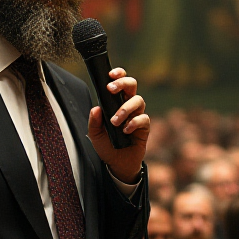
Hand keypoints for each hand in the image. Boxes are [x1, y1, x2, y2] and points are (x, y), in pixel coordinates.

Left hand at [87, 68, 148, 182]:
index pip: (120, 83)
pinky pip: (143, 119)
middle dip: (123, 83)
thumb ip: (94, 122)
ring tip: (115, 121)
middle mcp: (128, 106)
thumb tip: (96, 109)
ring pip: (138, 100)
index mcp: (116, 103)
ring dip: (125, 109)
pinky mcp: (144, 127)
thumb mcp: (95, 135)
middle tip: (111, 90)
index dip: (118, 75)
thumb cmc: (107, 146)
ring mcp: (137, 115)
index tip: (110, 75)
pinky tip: (125, 130)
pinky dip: (134, 123)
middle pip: (132, 85)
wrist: (117, 163)